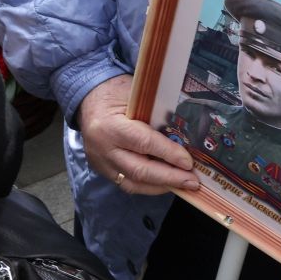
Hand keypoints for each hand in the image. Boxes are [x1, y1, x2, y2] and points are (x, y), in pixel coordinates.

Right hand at [77, 75, 199, 194]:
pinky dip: (149, 186)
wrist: (88, 99)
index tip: (188, 162)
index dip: (168, 154)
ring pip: (133, 183)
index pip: (144, 143)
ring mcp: (101, 163)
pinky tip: (166, 184)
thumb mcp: (137, 96)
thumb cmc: (116, 93)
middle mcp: (103, 149)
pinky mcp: (102, 170)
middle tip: (192, 182)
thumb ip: (156, 115)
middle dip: (169, 178)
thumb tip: (185, 135)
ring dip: (162, 186)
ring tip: (184, 185)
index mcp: (110, 126)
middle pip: (139, 170)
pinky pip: (128, 184)